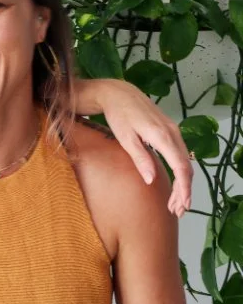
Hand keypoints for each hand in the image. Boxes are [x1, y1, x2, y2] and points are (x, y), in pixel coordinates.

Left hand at [73, 76, 191, 215]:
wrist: (119, 92)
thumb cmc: (118, 115)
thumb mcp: (125, 138)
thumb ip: (140, 158)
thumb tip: (151, 181)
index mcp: (162, 136)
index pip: (180, 167)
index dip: (183, 188)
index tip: (181, 205)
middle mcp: (173, 132)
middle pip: (186, 167)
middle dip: (184, 191)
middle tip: (177, 211)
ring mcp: (173, 129)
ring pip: (185, 161)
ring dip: (183, 183)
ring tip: (174, 202)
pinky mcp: (170, 129)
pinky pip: (180, 153)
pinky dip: (179, 170)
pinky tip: (174, 181)